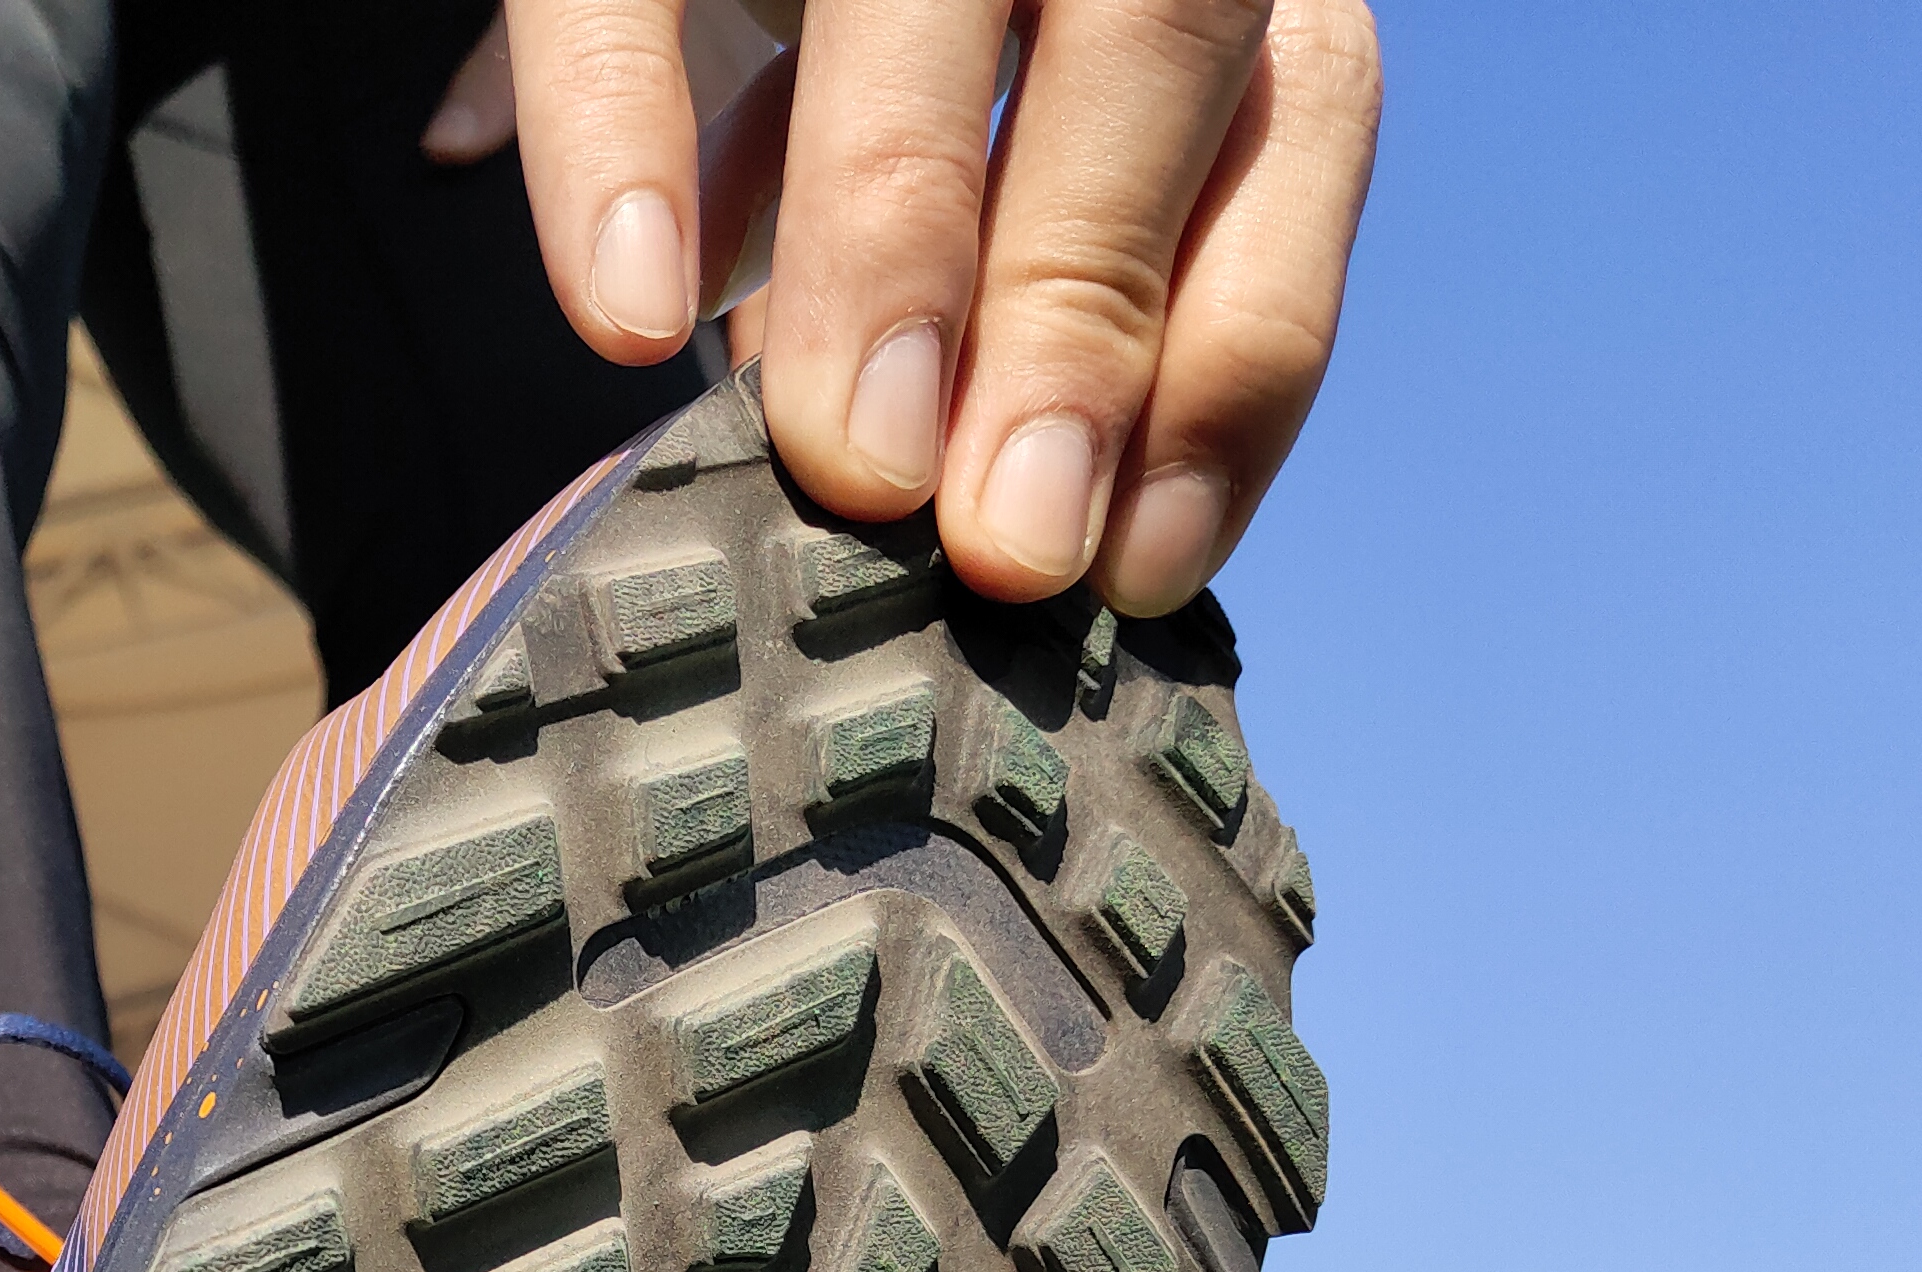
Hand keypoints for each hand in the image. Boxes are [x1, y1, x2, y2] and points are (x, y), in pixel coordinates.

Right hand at [424, 0, 1381, 617]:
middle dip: (1071, 307)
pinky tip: (635, 323)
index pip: (1299, 120)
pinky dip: (622, 148)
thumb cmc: (906, 128)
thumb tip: (1088, 549)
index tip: (1135, 567)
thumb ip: (1075, 311)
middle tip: (998, 542)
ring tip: (848, 465)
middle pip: (1135, 35)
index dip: (1232, 351)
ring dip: (886, 242)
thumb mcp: (1023, 201)